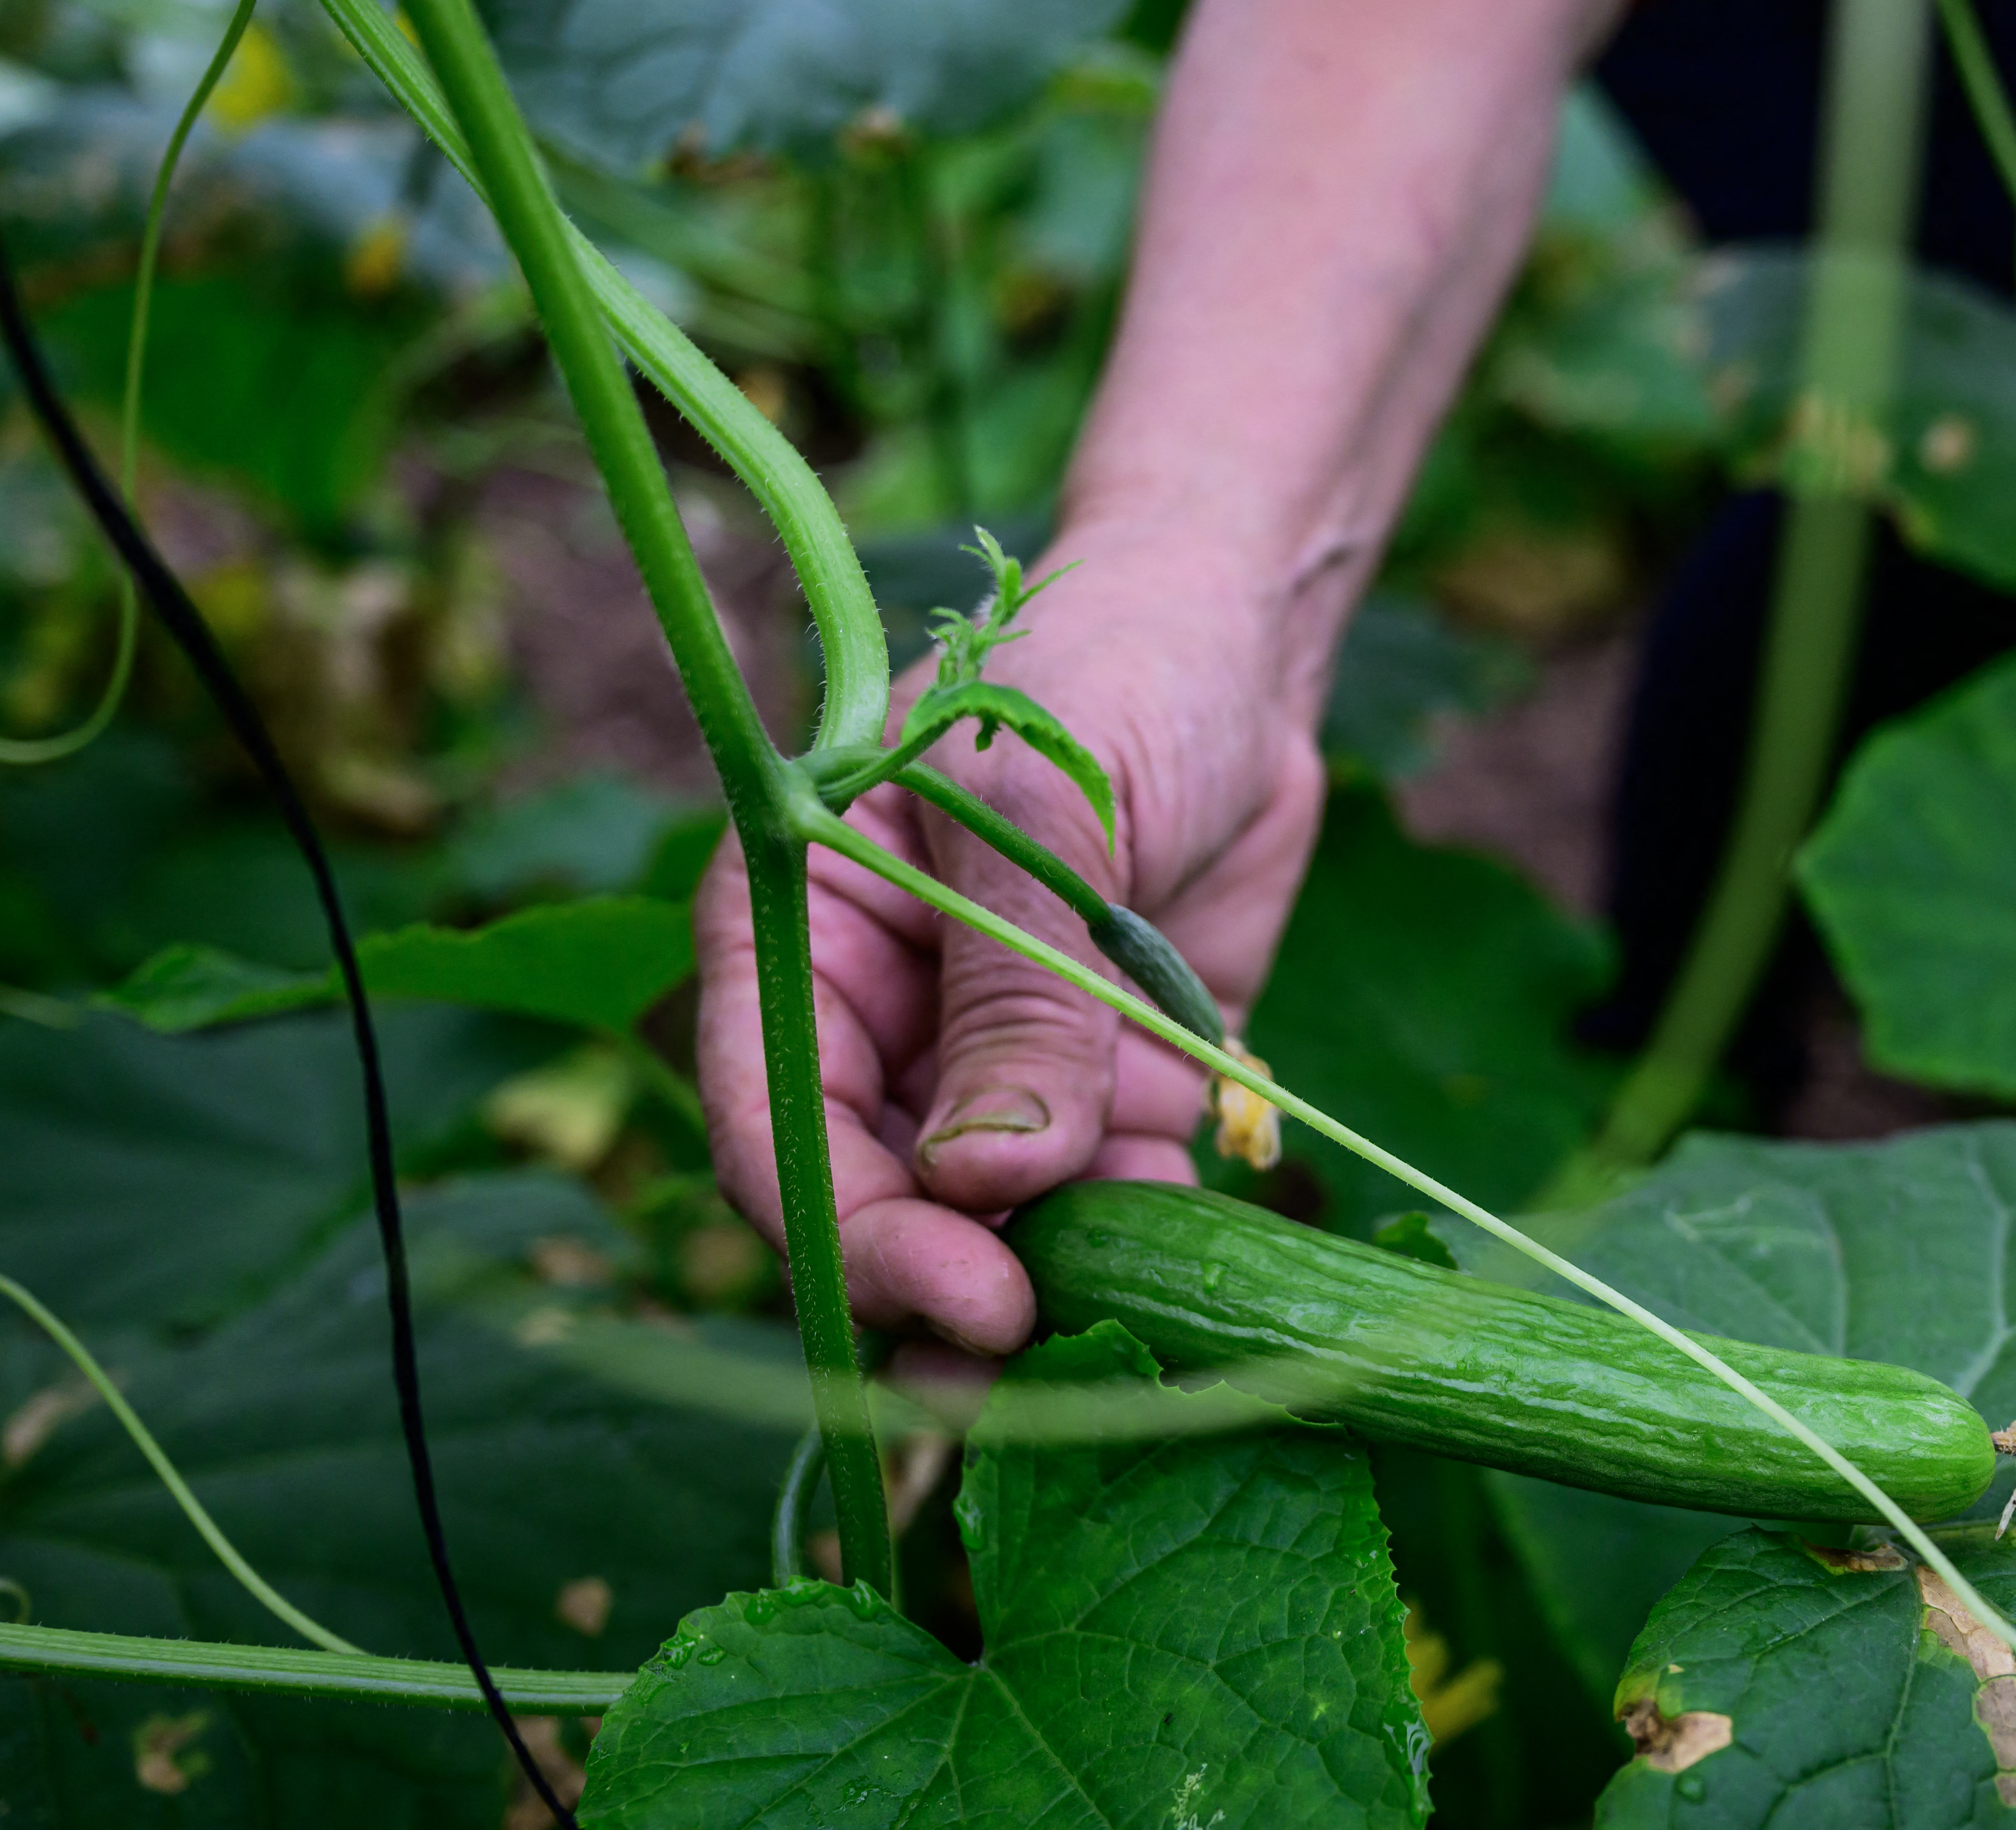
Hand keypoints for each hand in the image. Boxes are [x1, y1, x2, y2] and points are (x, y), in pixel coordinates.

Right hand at [691, 531, 1327, 1352]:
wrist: (1236, 641)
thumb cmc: (1110, 670)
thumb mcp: (1048, 807)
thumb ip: (1023, 991)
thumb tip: (989, 1182)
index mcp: (798, 934)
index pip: (779, 1121)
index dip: (855, 1231)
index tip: (968, 1299)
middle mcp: (874, 1020)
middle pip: (869, 1204)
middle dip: (938, 1297)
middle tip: (1028, 1374)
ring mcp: (987, 1068)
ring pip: (980, 1233)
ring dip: (1038, 1301)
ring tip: (1117, 1357)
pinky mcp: (1100, 1091)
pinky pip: (1100, 1205)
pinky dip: (1135, 1257)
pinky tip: (1190, 1295)